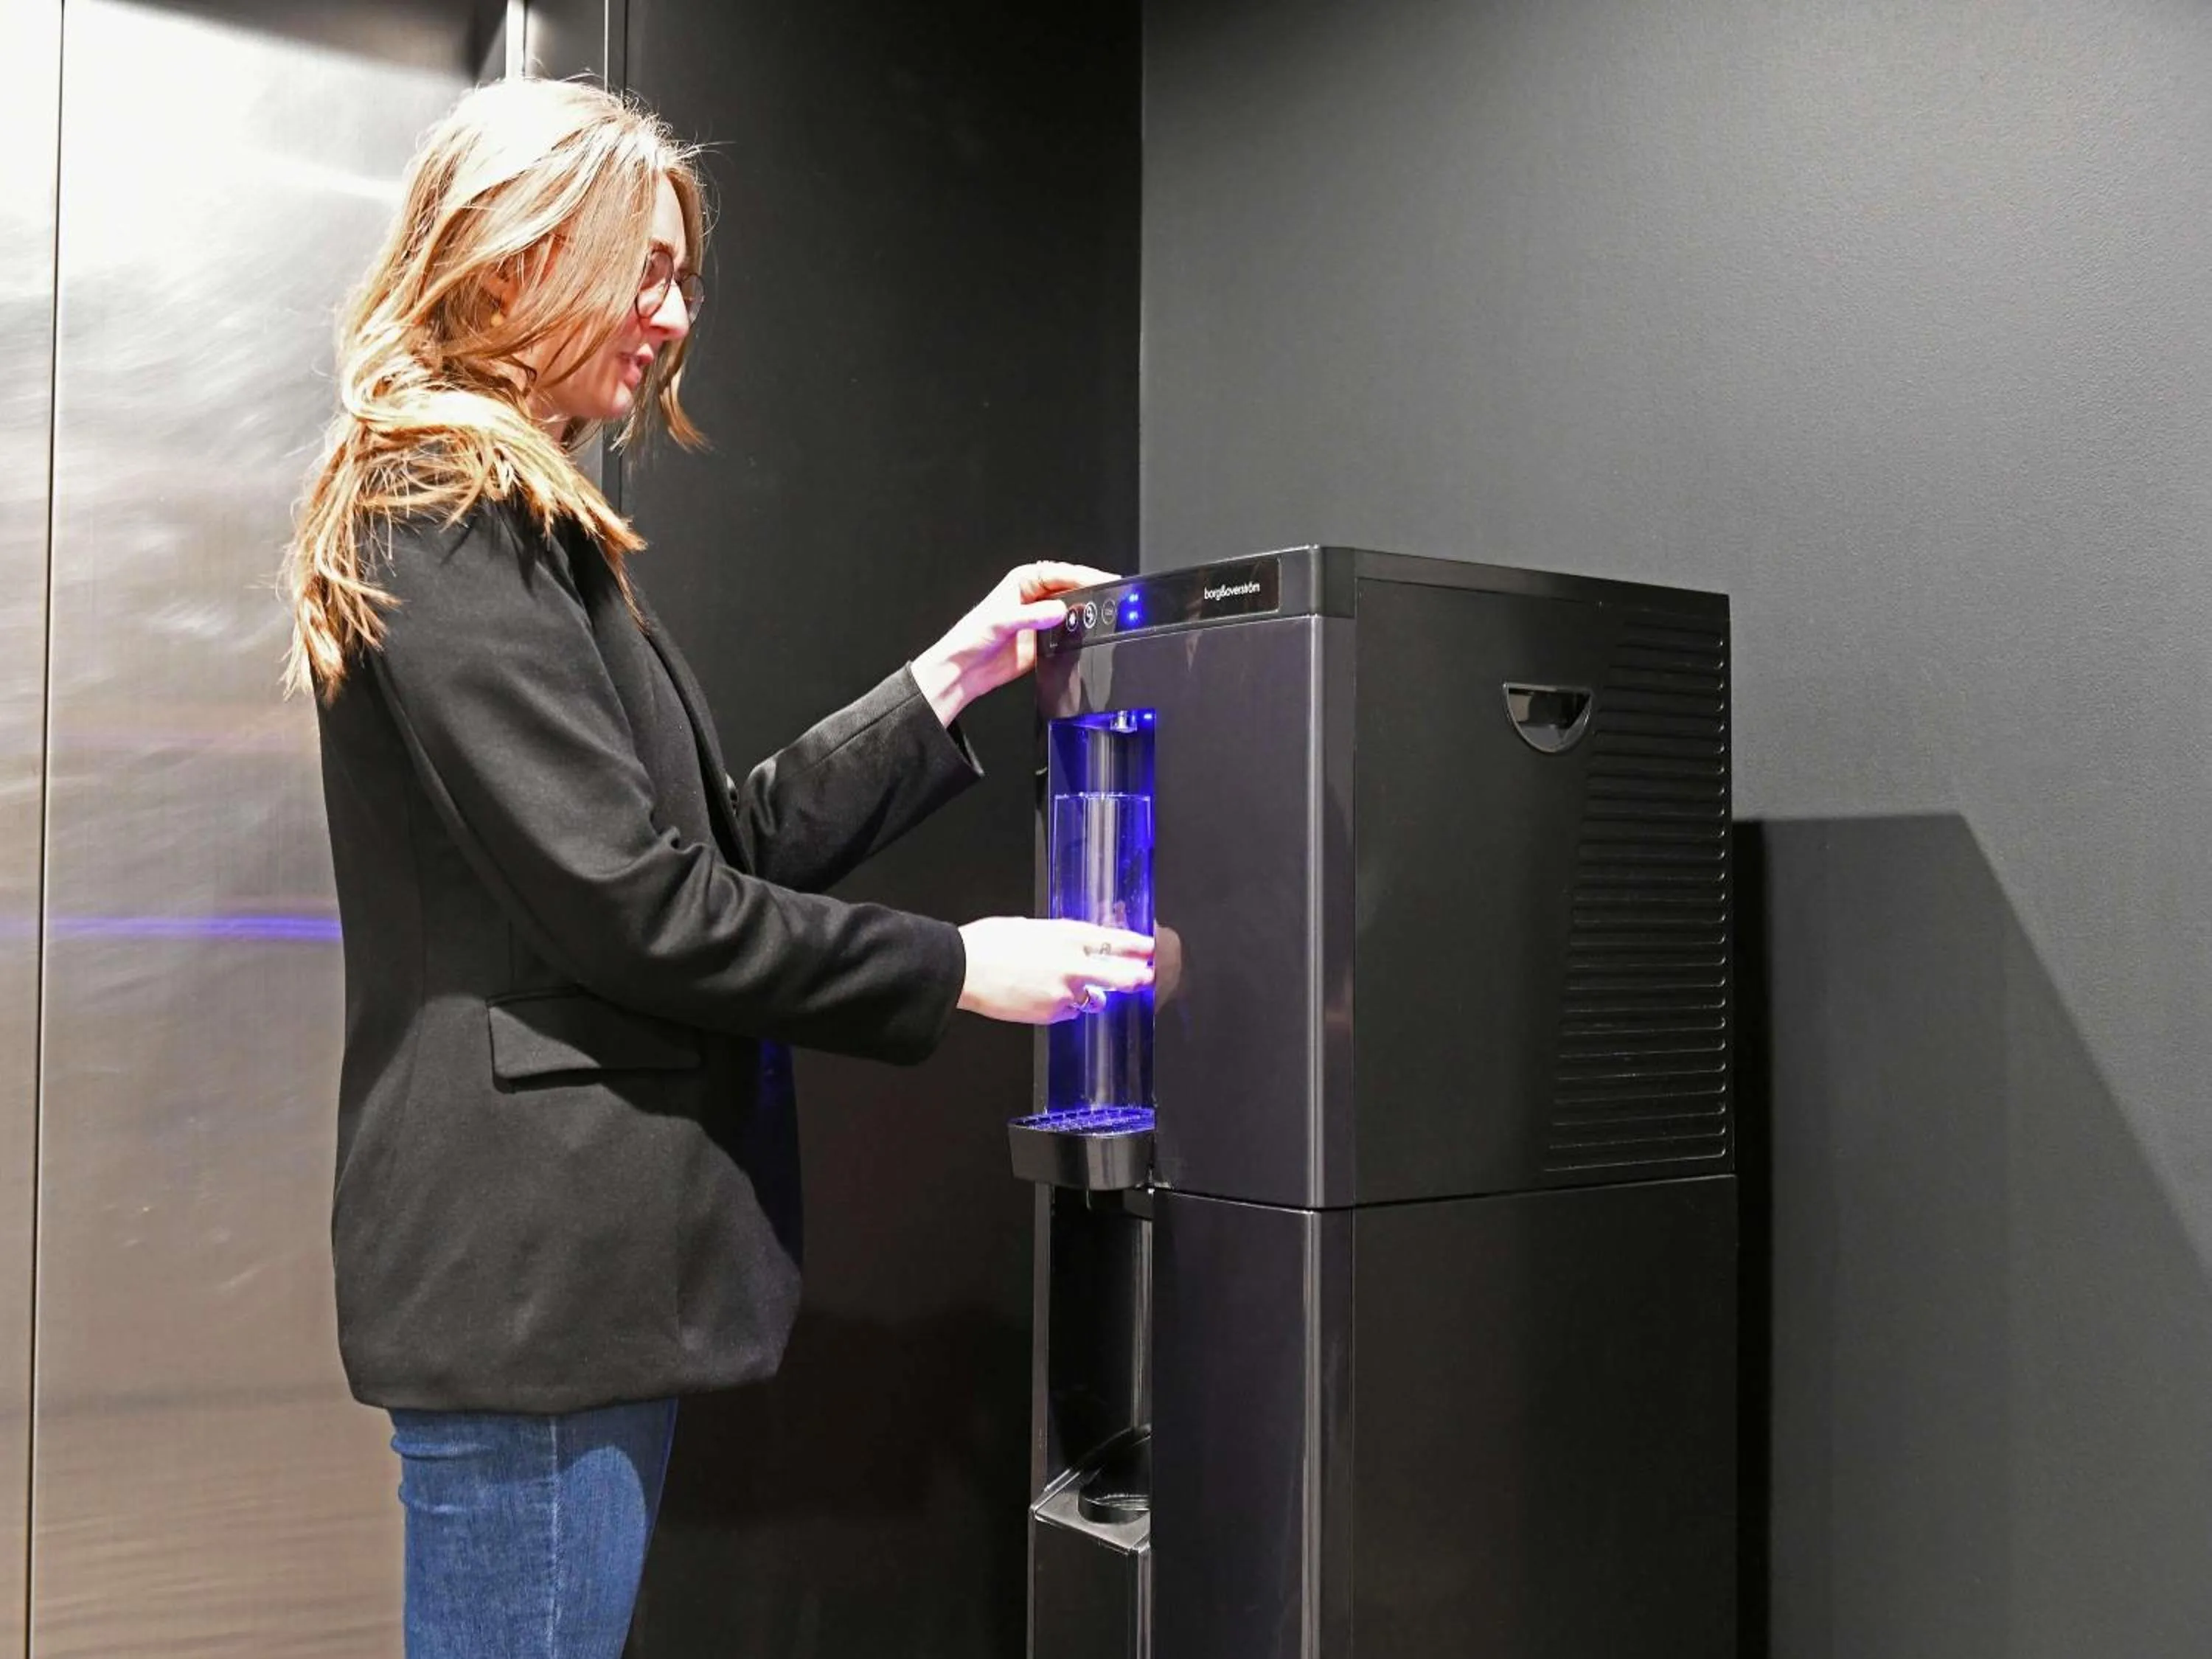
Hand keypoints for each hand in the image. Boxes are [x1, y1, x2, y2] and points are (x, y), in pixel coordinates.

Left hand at [911, 561, 1120, 727]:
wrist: (964, 670)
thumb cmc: (970, 638)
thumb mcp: (1000, 621)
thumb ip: (1031, 616)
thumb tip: (1057, 610)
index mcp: (1023, 581)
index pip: (1060, 573)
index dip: (1083, 575)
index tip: (1103, 580)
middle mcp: (1034, 597)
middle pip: (1071, 589)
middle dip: (1091, 593)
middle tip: (1112, 598)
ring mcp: (1041, 619)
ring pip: (1072, 611)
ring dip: (1087, 614)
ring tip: (1106, 615)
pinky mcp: (1045, 641)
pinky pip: (1068, 634)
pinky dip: (1080, 635)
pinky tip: (1090, 636)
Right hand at [956, 917, 1154, 1023]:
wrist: (966, 969)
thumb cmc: (991, 942)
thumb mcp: (1031, 928)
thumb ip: (1060, 939)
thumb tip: (1074, 947)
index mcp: (1068, 935)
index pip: (1114, 940)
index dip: (1136, 945)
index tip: (1150, 947)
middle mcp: (1073, 963)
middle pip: (1120, 974)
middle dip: (1137, 977)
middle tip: (1148, 977)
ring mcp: (1065, 991)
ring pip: (1094, 999)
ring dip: (1093, 996)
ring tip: (1080, 990)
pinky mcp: (1052, 1013)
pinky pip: (1068, 1012)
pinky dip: (1064, 1007)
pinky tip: (1045, 998)